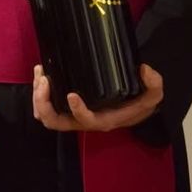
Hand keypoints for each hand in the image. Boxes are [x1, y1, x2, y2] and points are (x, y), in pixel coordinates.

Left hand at [32, 64, 163, 132]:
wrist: (133, 108)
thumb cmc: (139, 103)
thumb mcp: (153, 96)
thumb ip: (154, 85)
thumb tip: (144, 70)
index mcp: (102, 120)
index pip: (86, 121)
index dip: (77, 111)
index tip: (72, 94)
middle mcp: (84, 121)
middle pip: (56, 122)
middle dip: (44, 103)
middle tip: (45, 80)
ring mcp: (72, 115)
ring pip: (47, 115)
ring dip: (38, 97)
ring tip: (41, 73)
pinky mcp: (66, 107)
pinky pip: (47, 105)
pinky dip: (39, 92)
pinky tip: (41, 73)